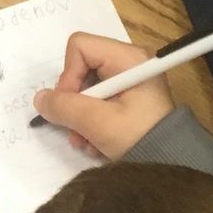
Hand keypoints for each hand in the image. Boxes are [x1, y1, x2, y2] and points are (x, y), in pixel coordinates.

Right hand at [32, 32, 174, 160]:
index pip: (80, 47)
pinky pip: (98, 102)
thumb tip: (40, 99)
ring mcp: (129, 82)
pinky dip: (92, 123)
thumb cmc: (139, 137)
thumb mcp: (98, 123)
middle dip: (74, 103)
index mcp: (128, 58)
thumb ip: (64, 107)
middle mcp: (129, 63)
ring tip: (87, 143)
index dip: (68, 75)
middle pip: (81, 70)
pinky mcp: (128, 99)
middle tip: (77, 131)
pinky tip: (97, 143)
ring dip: (80, 118)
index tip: (73, 105)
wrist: (171, 165)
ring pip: (86, 89)